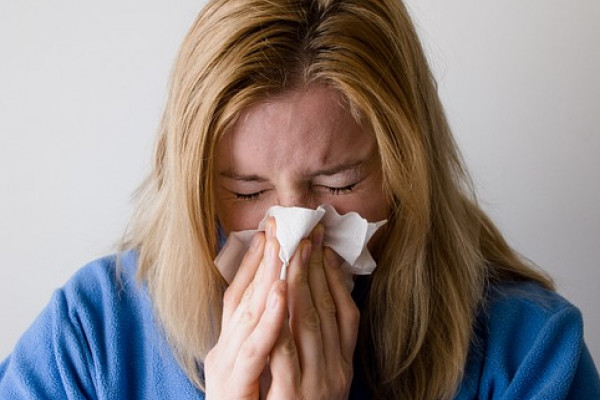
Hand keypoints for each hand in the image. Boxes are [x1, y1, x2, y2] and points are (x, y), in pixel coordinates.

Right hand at [205, 219, 286, 399]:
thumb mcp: (250, 367)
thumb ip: (260, 337)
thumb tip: (279, 302)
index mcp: (229, 344)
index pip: (239, 293)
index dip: (253, 260)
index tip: (269, 229)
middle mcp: (225, 351)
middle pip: (245, 295)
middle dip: (264, 257)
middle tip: (280, 221)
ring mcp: (229, 367)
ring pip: (250, 313)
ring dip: (269, 275)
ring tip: (284, 242)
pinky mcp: (235, 386)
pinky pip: (258, 348)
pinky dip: (270, 318)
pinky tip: (283, 291)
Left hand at [265, 224, 359, 398]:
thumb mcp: (320, 376)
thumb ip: (323, 342)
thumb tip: (320, 295)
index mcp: (342, 365)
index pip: (344, 312)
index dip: (332, 276)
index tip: (320, 244)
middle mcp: (335, 372)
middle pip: (325, 310)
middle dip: (313, 268)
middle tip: (303, 232)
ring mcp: (316, 385)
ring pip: (308, 323)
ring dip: (298, 283)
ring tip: (290, 248)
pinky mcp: (292, 399)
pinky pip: (284, 353)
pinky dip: (280, 321)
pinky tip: (275, 292)